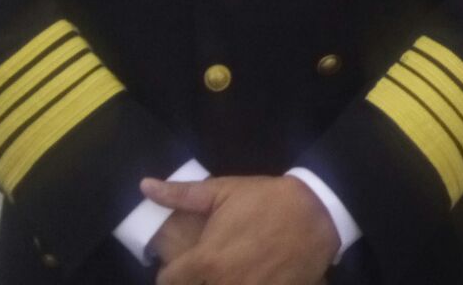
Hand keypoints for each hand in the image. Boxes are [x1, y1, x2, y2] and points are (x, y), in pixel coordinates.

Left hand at [142, 174, 338, 284]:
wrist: (317, 214)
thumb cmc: (266, 200)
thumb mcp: (224, 191)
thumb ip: (181, 194)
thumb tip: (145, 186)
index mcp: (205, 261)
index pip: (169, 282)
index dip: (170, 275)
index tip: (178, 267)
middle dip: (193, 281)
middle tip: (203, 269)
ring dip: (215, 283)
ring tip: (225, 272)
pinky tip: (249, 276)